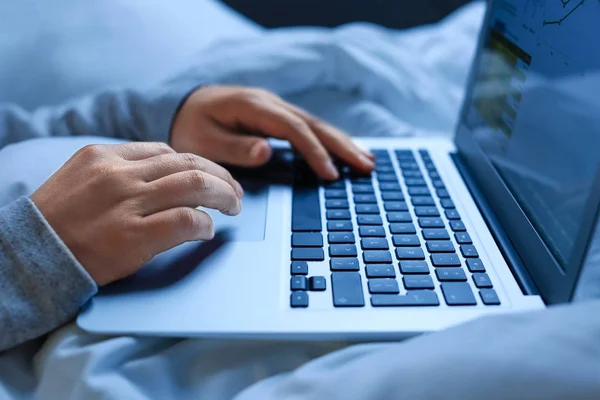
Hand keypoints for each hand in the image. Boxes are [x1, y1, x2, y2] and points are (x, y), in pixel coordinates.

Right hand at [30, 142, 243, 285]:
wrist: (26, 256)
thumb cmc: (56, 221)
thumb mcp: (82, 179)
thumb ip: (120, 172)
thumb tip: (168, 178)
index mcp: (104, 155)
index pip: (166, 151)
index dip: (197, 163)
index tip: (210, 176)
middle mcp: (118, 173)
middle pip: (188, 162)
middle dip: (220, 176)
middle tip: (235, 191)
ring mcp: (126, 203)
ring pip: (194, 184)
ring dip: (223, 194)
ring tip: (233, 206)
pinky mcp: (132, 236)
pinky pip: (185, 220)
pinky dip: (204, 224)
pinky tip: (207, 230)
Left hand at [171, 86, 374, 179]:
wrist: (186, 106)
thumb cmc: (191, 127)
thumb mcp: (201, 141)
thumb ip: (232, 147)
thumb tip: (267, 150)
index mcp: (252, 106)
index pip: (292, 128)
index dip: (314, 151)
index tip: (330, 174)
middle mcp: (270, 103)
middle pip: (313, 123)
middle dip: (341, 145)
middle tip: (367, 165)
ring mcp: (276, 108)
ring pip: (316, 124)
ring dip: (342, 143)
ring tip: (367, 162)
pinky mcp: (279, 117)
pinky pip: (309, 129)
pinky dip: (330, 141)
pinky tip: (346, 152)